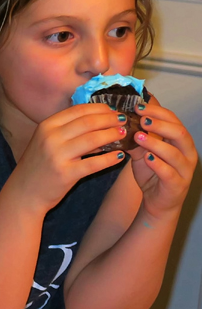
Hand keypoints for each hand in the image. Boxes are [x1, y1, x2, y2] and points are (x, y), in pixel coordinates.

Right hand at [10, 103, 129, 212]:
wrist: (24, 193)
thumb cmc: (38, 166)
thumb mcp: (46, 142)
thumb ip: (67, 129)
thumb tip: (98, 119)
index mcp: (46, 126)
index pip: (79, 110)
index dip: (101, 108)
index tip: (114, 111)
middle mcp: (51, 138)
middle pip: (89, 122)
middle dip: (111, 119)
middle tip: (124, 121)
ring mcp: (57, 156)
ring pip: (94, 139)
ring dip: (113, 135)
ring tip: (124, 135)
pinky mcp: (66, 174)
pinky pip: (95, 163)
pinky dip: (110, 158)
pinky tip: (119, 156)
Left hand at [128, 101, 196, 217]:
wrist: (158, 202)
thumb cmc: (152, 173)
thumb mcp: (143, 153)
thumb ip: (137, 139)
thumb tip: (121, 122)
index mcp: (180, 141)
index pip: (174, 120)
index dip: (158, 112)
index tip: (138, 107)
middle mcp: (187, 152)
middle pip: (179, 132)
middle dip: (160, 124)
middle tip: (141, 119)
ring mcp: (185, 169)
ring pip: (174, 153)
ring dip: (156, 143)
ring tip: (138, 136)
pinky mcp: (177, 184)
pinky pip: (169, 173)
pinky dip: (158, 164)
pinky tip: (147, 158)